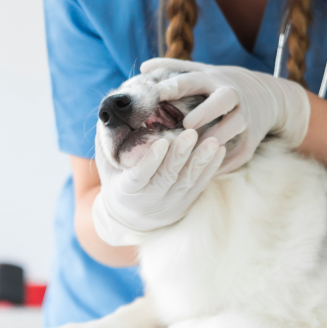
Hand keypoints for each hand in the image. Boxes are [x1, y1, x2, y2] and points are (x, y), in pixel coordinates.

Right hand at [92, 127, 225, 244]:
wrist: (130, 217)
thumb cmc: (117, 180)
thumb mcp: (107, 164)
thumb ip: (109, 141)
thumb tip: (111, 109)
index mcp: (126, 190)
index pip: (139, 176)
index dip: (150, 161)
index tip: (160, 142)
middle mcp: (149, 200)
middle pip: (167, 177)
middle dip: (179, 155)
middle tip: (191, 134)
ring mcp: (170, 203)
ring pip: (187, 182)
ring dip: (201, 161)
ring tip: (212, 141)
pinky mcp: (186, 203)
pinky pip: (200, 185)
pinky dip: (211, 168)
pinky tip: (219, 150)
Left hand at [139, 58, 310, 173]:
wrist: (266, 95)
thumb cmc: (221, 84)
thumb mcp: (202, 71)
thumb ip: (173, 69)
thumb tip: (143, 68)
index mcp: (214, 80)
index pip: (193, 81)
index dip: (174, 86)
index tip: (156, 93)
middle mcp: (232, 96)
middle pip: (221, 101)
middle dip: (206, 111)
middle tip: (186, 124)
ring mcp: (245, 118)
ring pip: (233, 128)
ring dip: (215, 139)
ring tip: (195, 152)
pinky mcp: (252, 140)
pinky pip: (239, 152)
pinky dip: (225, 162)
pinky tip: (206, 171)